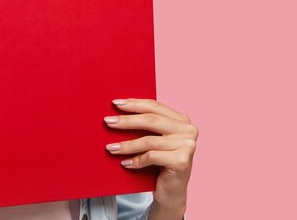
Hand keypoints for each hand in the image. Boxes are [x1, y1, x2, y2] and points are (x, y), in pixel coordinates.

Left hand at [104, 99, 197, 218]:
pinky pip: (151, 157)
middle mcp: (188, 130)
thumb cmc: (160, 163)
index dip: (134, 104)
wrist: (172, 193)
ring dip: (126, 145)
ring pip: (149, 141)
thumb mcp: (155, 140)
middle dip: (127, 121)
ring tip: (110, 148)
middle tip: (108, 122)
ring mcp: (187, 146)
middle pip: (151, 120)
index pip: (155, 106)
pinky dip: (135, 160)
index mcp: (182, 120)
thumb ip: (146, 125)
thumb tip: (118, 111)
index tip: (115, 103)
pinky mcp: (182, 161)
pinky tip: (124, 164)